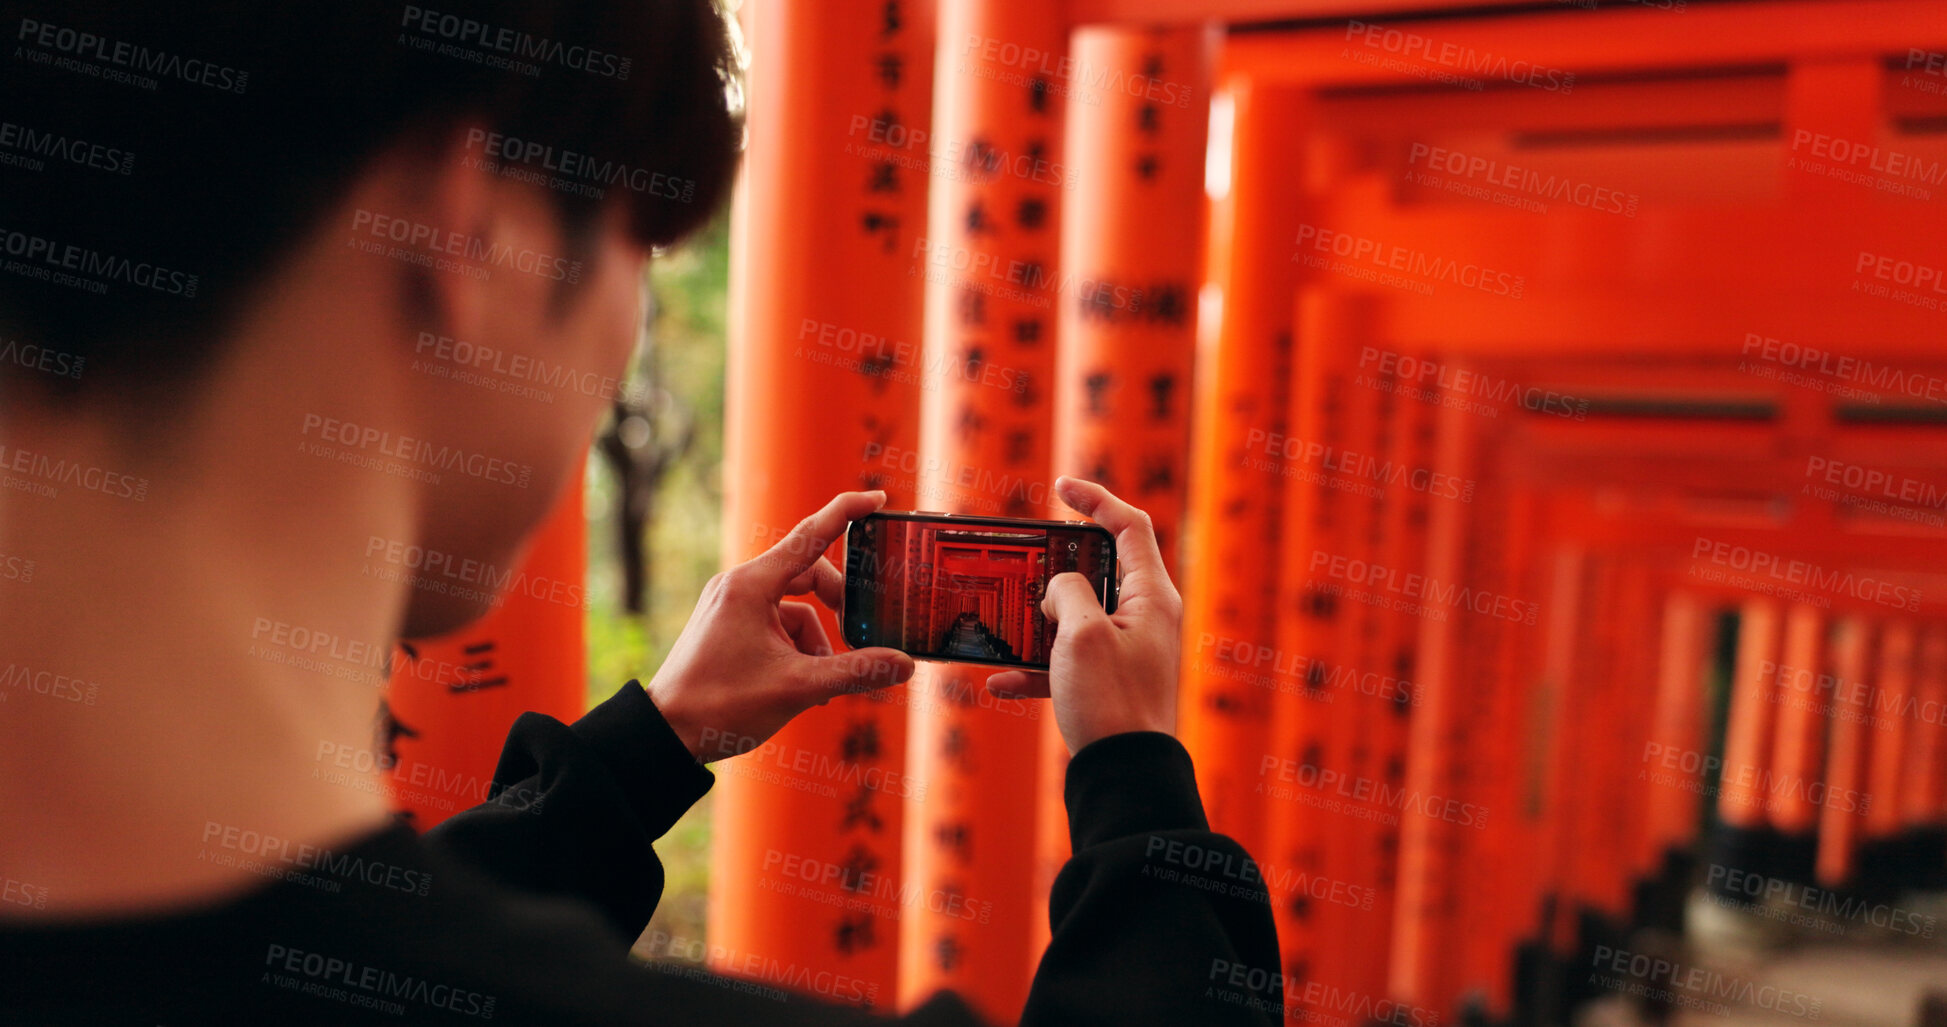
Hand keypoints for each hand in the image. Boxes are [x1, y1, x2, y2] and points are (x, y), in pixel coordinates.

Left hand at [647, 490, 916, 762]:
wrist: (666, 734)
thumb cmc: (721, 703)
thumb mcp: (798, 687)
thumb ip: (856, 672)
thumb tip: (904, 665)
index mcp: (752, 585)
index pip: (811, 535)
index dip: (847, 513)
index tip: (877, 498)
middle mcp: (739, 586)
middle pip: (808, 576)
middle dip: (836, 608)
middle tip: (858, 638)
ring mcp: (730, 606)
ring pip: (794, 609)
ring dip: (815, 642)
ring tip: (817, 686)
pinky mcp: (727, 626)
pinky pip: (775, 625)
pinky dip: (794, 651)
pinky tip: (798, 687)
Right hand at [986, 477, 1181, 753]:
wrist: (1126, 778)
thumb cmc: (1111, 702)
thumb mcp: (1081, 633)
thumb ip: (1066, 592)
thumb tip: (1058, 591)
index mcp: (1152, 596)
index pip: (1129, 525)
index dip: (1096, 498)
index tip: (1059, 486)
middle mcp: (1146, 618)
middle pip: (1098, 570)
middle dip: (1053, 568)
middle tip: (1023, 563)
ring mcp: (1128, 652)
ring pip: (1076, 618)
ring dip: (1037, 622)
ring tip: (1005, 623)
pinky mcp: (1109, 685)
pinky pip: (1067, 663)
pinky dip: (1035, 668)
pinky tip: (1000, 683)